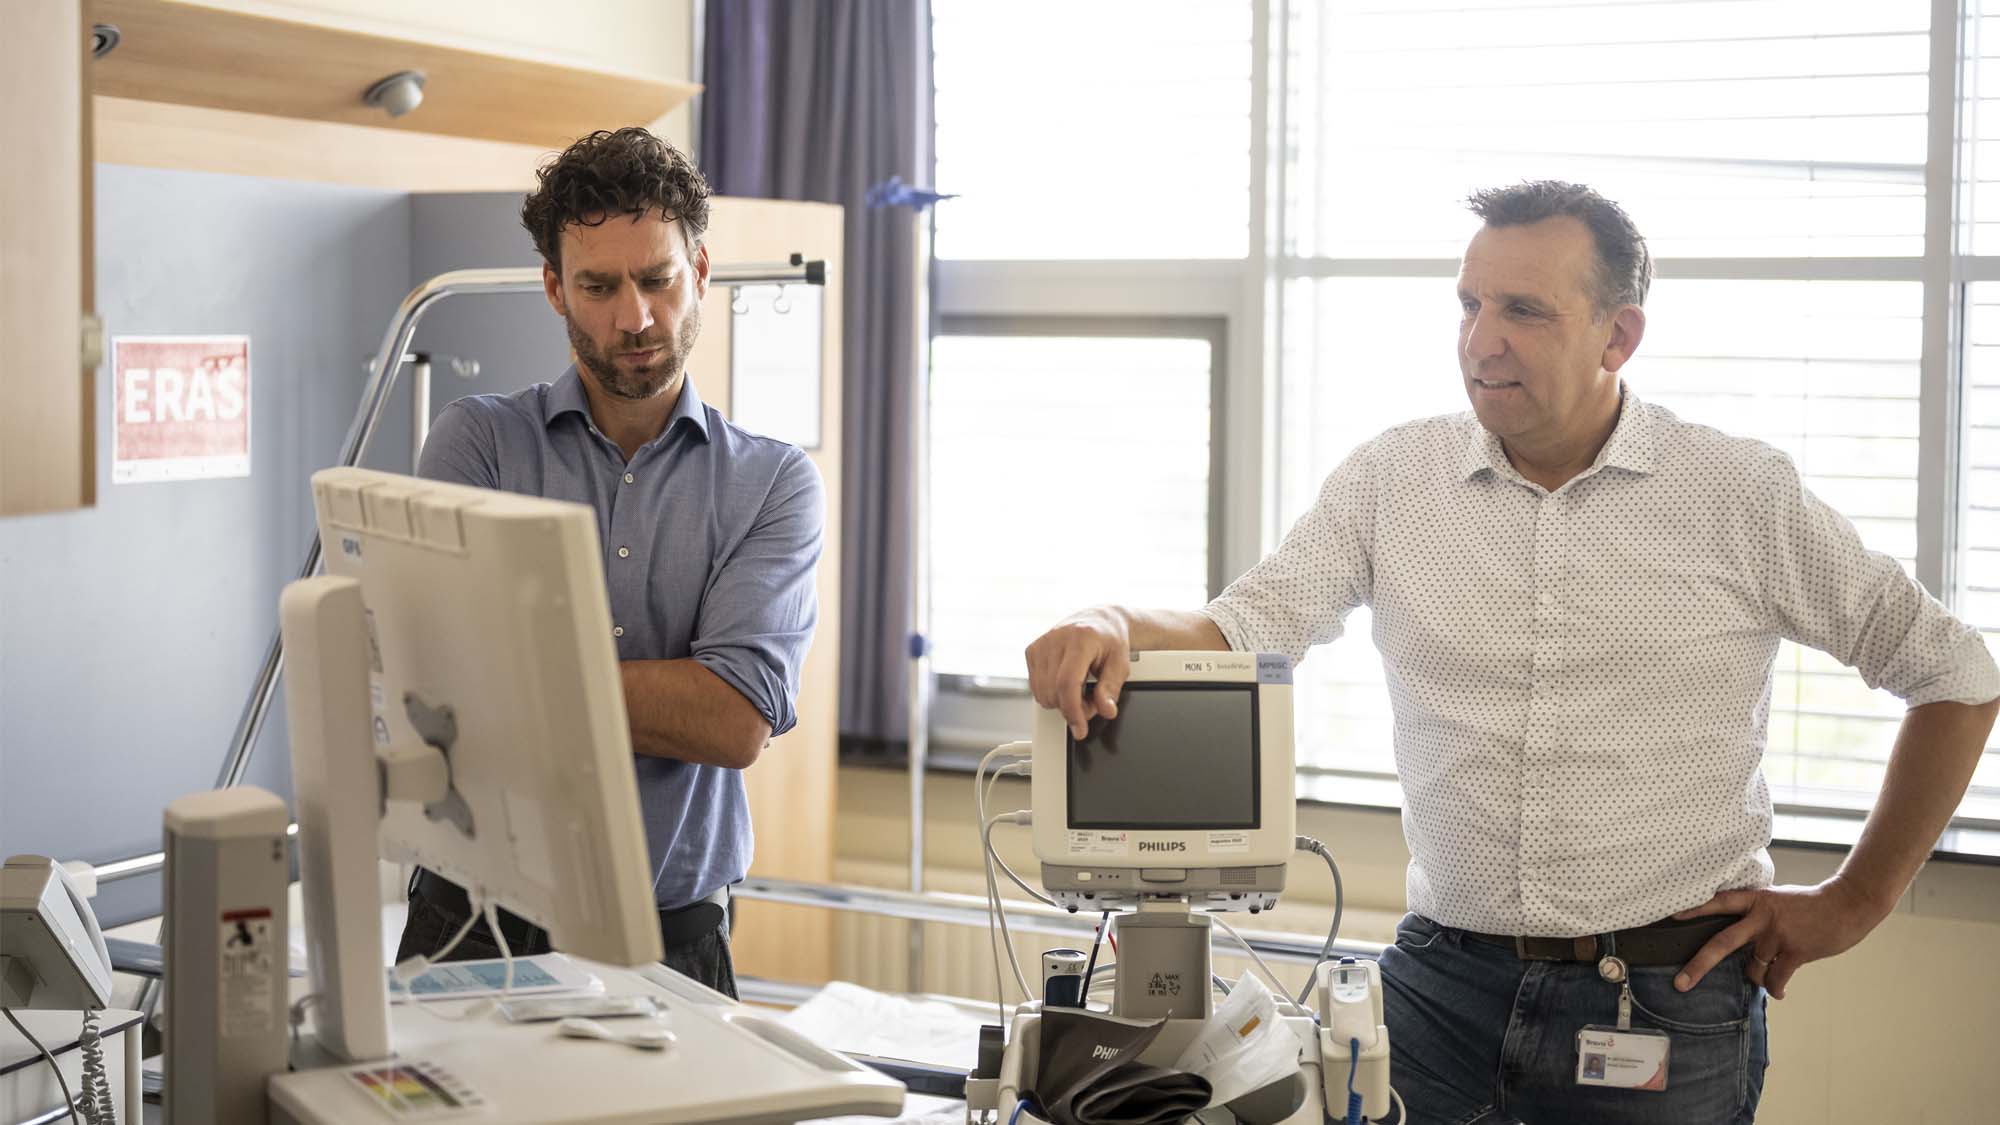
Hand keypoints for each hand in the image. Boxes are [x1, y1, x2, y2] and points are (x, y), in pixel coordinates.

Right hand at [1024, 608, 1130, 738]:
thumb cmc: (1110, 640)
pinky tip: (1066, 684)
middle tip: (1091, 701)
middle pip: (1053, 692)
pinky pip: (1035, 687)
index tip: (1080, 729)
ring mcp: (1040, 645)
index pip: (1067, 683)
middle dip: (1072, 708)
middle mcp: (1055, 640)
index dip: (1073, 711)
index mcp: (1080, 640)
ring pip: (1041, 693)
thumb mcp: (1120, 664)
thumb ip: (1111, 689)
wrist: (1098, 621)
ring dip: (1061, 702)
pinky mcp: (1031, 651)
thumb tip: (1106, 711)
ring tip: (1080, 691)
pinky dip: (1051, 694)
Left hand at [1671, 878, 1890, 998]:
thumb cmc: (1809, 906)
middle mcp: (1762, 916)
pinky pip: (1776, 979)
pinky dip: (1776, 988)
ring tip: (1771, 973)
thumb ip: (1756, 917)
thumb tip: (1742, 949)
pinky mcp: (1796, 951)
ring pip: (1753, 968)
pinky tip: (1780, 990)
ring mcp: (1778, 934)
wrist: (1847, 905)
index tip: (1669, 917)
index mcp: (1755, 900)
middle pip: (1722, 942)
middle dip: (1699, 965)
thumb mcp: (1777, 901)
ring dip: (1758, 977)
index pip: (1718, 902)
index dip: (1694, 909)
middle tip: (1680, 983)